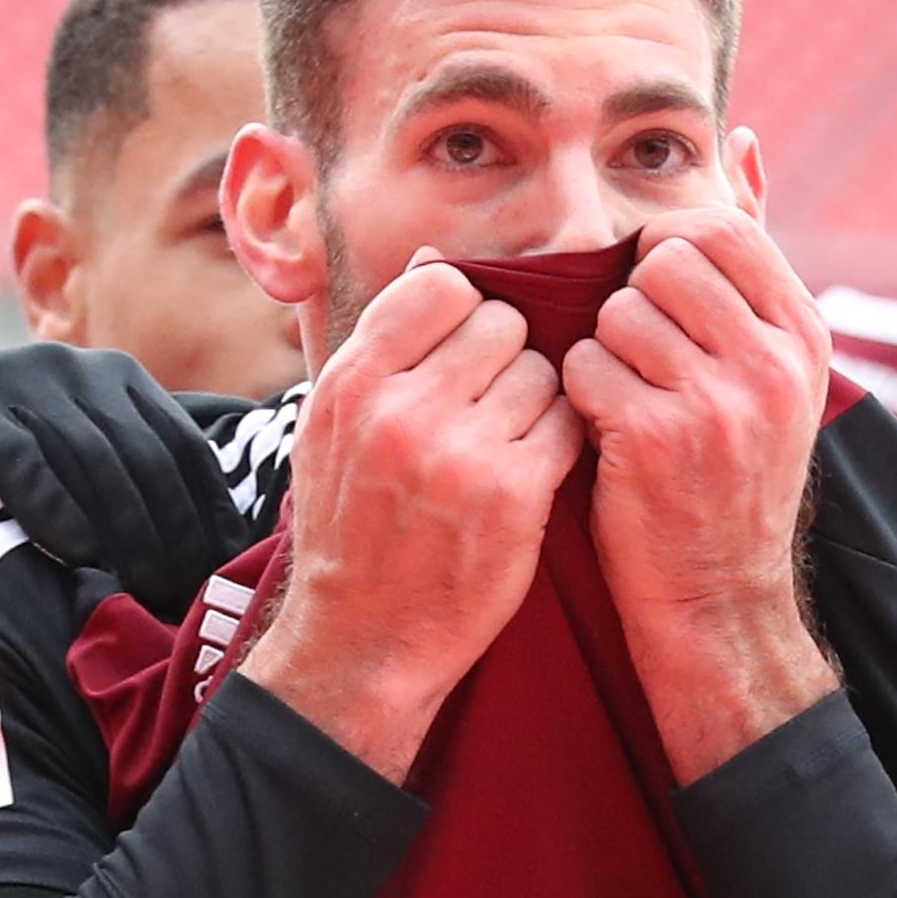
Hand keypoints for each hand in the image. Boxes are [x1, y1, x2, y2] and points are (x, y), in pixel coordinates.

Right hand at [0, 341, 252, 622]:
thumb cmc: (1, 445)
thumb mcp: (77, 442)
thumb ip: (145, 457)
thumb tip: (242, 497)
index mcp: (120, 379)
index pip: (186, 448)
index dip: (210, 513)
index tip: (230, 576)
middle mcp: (77, 371)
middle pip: (144, 459)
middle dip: (172, 534)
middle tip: (187, 600)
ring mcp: (20, 381)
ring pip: (89, 460)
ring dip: (123, 530)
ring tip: (144, 592)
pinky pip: (19, 458)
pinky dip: (52, 505)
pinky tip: (76, 554)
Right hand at [242, 254, 579, 782]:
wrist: (364, 638)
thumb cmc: (354, 526)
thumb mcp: (334, 429)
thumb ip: (382, 345)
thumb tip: (435, 259)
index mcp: (352, 383)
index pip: (440, 287)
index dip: (465, 310)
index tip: (463, 349)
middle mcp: (402, 409)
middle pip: (499, 322)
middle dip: (505, 354)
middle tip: (491, 401)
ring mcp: (459, 452)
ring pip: (540, 371)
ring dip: (535, 399)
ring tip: (506, 439)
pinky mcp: (511, 494)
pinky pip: (563, 424)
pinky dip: (555, 442)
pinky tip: (528, 470)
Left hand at [557, 208, 835, 779]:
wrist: (719, 597)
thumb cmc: (727, 470)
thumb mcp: (769, 362)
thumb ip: (749, 253)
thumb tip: (740, 139)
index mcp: (803, 333)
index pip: (719, 228)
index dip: (666, 256)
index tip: (660, 309)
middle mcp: (773, 361)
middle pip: (661, 262)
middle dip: (630, 304)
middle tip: (642, 365)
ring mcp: (720, 400)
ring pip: (616, 314)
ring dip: (602, 355)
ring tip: (628, 403)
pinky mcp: (659, 439)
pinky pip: (584, 369)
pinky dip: (579, 400)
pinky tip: (608, 437)